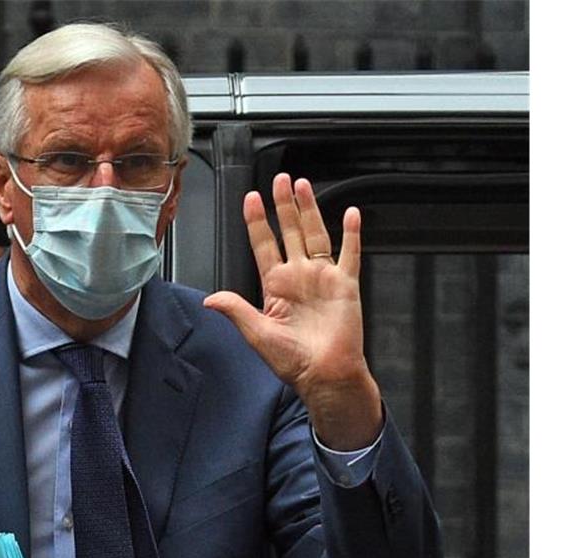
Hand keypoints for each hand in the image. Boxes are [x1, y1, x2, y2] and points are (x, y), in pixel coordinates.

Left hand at [203, 173, 381, 448]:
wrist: (324, 375)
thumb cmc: (292, 361)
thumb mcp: (257, 334)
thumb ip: (236, 310)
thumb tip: (209, 299)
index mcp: (275, 286)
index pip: (263, 246)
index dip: (256, 222)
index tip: (250, 199)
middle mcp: (298, 277)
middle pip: (289, 232)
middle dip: (283, 206)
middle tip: (279, 180)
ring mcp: (322, 278)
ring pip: (314, 234)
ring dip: (309, 210)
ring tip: (302, 185)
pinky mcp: (346, 285)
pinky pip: (349, 254)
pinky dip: (351, 234)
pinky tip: (351, 214)